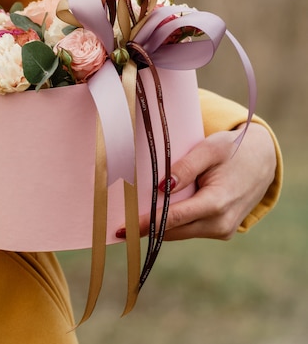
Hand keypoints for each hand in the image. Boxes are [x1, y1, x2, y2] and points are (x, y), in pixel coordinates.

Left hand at [130, 122, 276, 240]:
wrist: (263, 161)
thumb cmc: (233, 150)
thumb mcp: (210, 149)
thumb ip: (185, 166)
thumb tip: (162, 187)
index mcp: (217, 203)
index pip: (173, 218)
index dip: (145, 224)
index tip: (122, 229)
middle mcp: (220, 223)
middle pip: (172, 231)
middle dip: (146, 227)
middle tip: (118, 223)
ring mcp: (222, 230)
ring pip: (179, 233)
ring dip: (158, 226)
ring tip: (132, 217)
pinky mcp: (221, 231)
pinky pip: (189, 229)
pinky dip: (173, 223)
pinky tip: (157, 212)